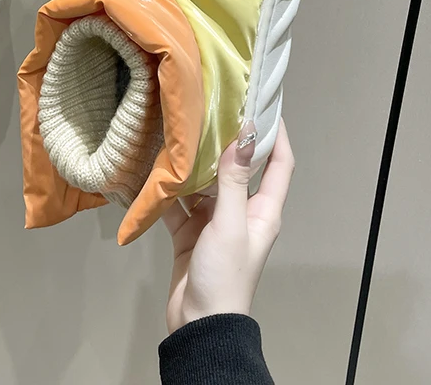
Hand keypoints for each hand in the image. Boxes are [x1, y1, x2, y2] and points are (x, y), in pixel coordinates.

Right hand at [162, 118, 293, 333]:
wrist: (199, 324)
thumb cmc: (225, 274)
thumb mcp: (230, 225)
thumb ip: (233, 181)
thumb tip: (243, 135)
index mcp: (262, 211)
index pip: (278, 165)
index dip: (275, 135)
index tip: (263, 105)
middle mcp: (241, 211)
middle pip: (238, 169)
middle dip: (226, 142)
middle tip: (209, 109)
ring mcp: (213, 221)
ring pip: (205, 183)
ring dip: (193, 163)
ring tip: (178, 132)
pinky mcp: (190, 232)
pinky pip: (179, 203)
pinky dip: (167, 189)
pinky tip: (152, 169)